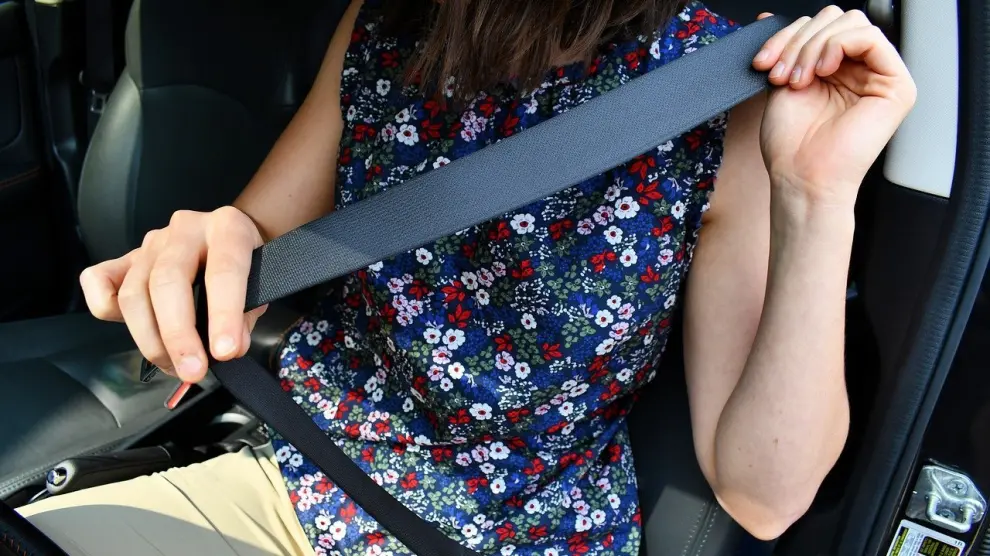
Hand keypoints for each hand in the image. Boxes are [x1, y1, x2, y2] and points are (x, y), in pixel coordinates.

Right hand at [80, 207, 266, 381]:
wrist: (233, 238)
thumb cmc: (248, 265)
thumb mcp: (262, 286)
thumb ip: (247, 317)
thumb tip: (229, 348)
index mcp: (227, 229)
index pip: (223, 271)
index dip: (224, 315)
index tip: (225, 352)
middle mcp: (185, 229)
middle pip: (167, 282)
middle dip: (178, 336)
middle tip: (192, 371)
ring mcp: (152, 242)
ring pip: (134, 293)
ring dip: (151, 340)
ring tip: (175, 366)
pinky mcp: (126, 257)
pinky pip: (99, 280)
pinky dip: (104, 307)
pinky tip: (133, 333)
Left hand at [752, 7, 916, 207]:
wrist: (801, 177)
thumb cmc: (791, 143)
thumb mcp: (782, 82)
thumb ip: (784, 49)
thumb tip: (769, 16)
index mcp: (834, 69)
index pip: (818, 26)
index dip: (787, 36)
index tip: (763, 63)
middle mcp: (859, 69)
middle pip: (835, 18)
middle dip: (798, 41)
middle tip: (780, 74)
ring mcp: (880, 76)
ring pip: (850, 23)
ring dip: (813, 46)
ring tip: (797, 80)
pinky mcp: (896, 86)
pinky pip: (870, 37)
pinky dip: (838, 46)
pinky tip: (821, 72)